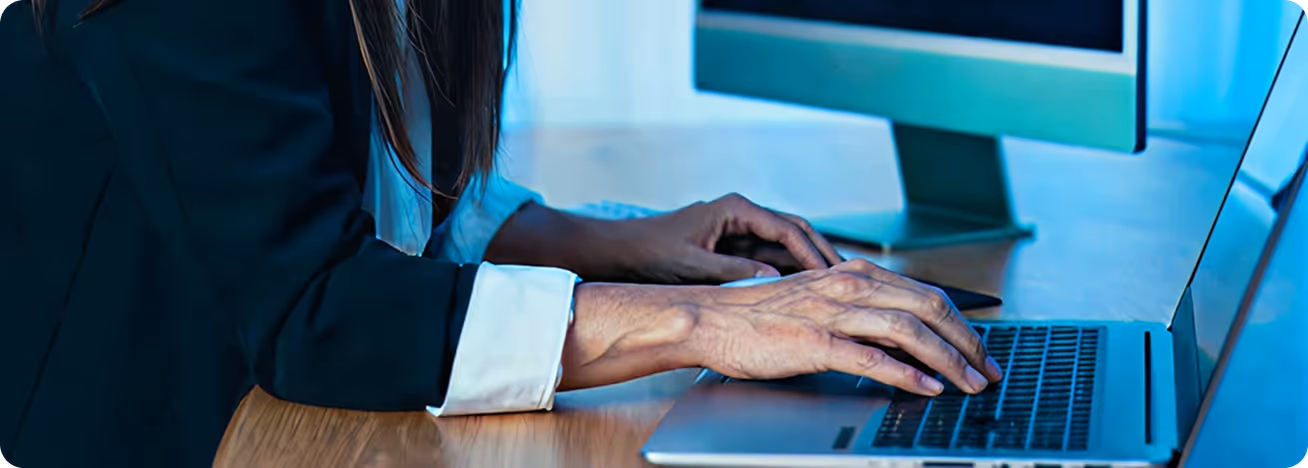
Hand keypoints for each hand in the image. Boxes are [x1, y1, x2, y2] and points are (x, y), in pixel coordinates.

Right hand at [561, 259, 1002, 395]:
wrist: (710, 320)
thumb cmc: (760, 317)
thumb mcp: (819, 303)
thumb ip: (860, 313)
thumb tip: (904, 336)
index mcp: (853, 274)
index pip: (925, 292)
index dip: (962, 323)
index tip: (981, 349)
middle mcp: (848, 285)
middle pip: (929, 306)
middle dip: (968, 341)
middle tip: (989, 370)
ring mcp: (832, 312)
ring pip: (909, 329)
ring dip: (949, 359)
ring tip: (970, 383)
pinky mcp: (814, 341)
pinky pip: (871, 357)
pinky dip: (907, 373)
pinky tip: (927, 388)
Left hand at [611, 193, 843, 283]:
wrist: (624, 253)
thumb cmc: (652, 253)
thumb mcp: (694, 265)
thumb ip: (734, 271)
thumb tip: (772, 278)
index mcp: (736, 208)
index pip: (787, 228)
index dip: (812, 253)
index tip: (830, 275)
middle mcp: (743, 214)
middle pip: (795, 231)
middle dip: (821, 253)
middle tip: (847, 277)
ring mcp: (741, 230)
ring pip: (787, 245)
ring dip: (809, 263)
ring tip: (835, 286)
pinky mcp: (736, 246)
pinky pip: (771, 256)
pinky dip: (790, 271)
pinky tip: (806, 289)